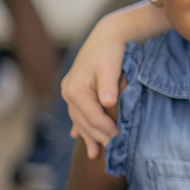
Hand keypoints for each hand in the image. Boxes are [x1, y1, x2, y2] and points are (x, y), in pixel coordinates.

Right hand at [61, 22, 126, 158]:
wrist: (107, 35)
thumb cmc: (111, 51)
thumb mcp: (110, 67)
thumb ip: (109, 86)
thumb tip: (108, 102)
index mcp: (76, 89)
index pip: (92, 117)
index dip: (106, 129)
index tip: (120, 139)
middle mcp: (69, 92)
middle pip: (84, 121)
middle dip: (98, 137)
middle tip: (113, 150)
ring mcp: (69, 92)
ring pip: (79, 119)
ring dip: (87, 136)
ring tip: (95, 153)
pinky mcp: (74, 90)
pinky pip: (77, 113)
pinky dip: (80, 126)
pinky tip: (79, 137)